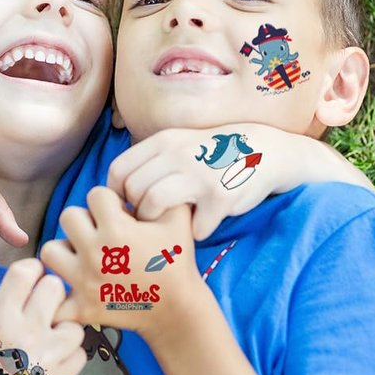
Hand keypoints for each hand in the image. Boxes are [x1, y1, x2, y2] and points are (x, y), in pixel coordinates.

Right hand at [0, 258, 84, 374]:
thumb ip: (3, 308)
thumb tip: (28, 293)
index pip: (25, 272)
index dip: (32, 270)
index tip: (33, 277)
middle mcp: (24, 333)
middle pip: (55, 288)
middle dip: (52, 295)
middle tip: (46, 308)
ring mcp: (43, 359)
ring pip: (75, 325)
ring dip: (65, 330)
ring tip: (51, 340)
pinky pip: (80, 356)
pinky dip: (71, 357)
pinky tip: (55, 361)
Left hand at [41, 187, 195, 335]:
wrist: (178, 309)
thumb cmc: (176, 261)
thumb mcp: (177, 219)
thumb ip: (159, 190)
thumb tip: (141, 175)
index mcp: (117, 230)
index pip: (94, 194)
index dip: (108, 201)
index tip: (120, 215)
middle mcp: (96, 253)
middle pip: (68, 216)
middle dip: (84, 220)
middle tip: (100, 233)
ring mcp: (85, 281)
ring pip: (50, 250)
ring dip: (65, 250)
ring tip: (83, 256)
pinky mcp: (82, 307)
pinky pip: (52, 299)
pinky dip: (56, 296)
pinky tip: (69, 289)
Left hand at [107, 125, 367, 239]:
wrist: (263, 151)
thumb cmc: (210, 155)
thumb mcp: (177, 145)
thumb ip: (148, 162)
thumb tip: (112, 192)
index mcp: (163, 142)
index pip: (119, 169)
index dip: (114, 194)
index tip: (125, 207)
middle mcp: (177, 154)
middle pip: (132, 190)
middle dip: (135, 211)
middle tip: (147, 220)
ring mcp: (198, 175)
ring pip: (152, 204)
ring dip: (154, 223)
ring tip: (166, 226)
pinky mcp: (220, 197)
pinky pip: (192, 226)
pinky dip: (195, 232)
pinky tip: (201, 225)